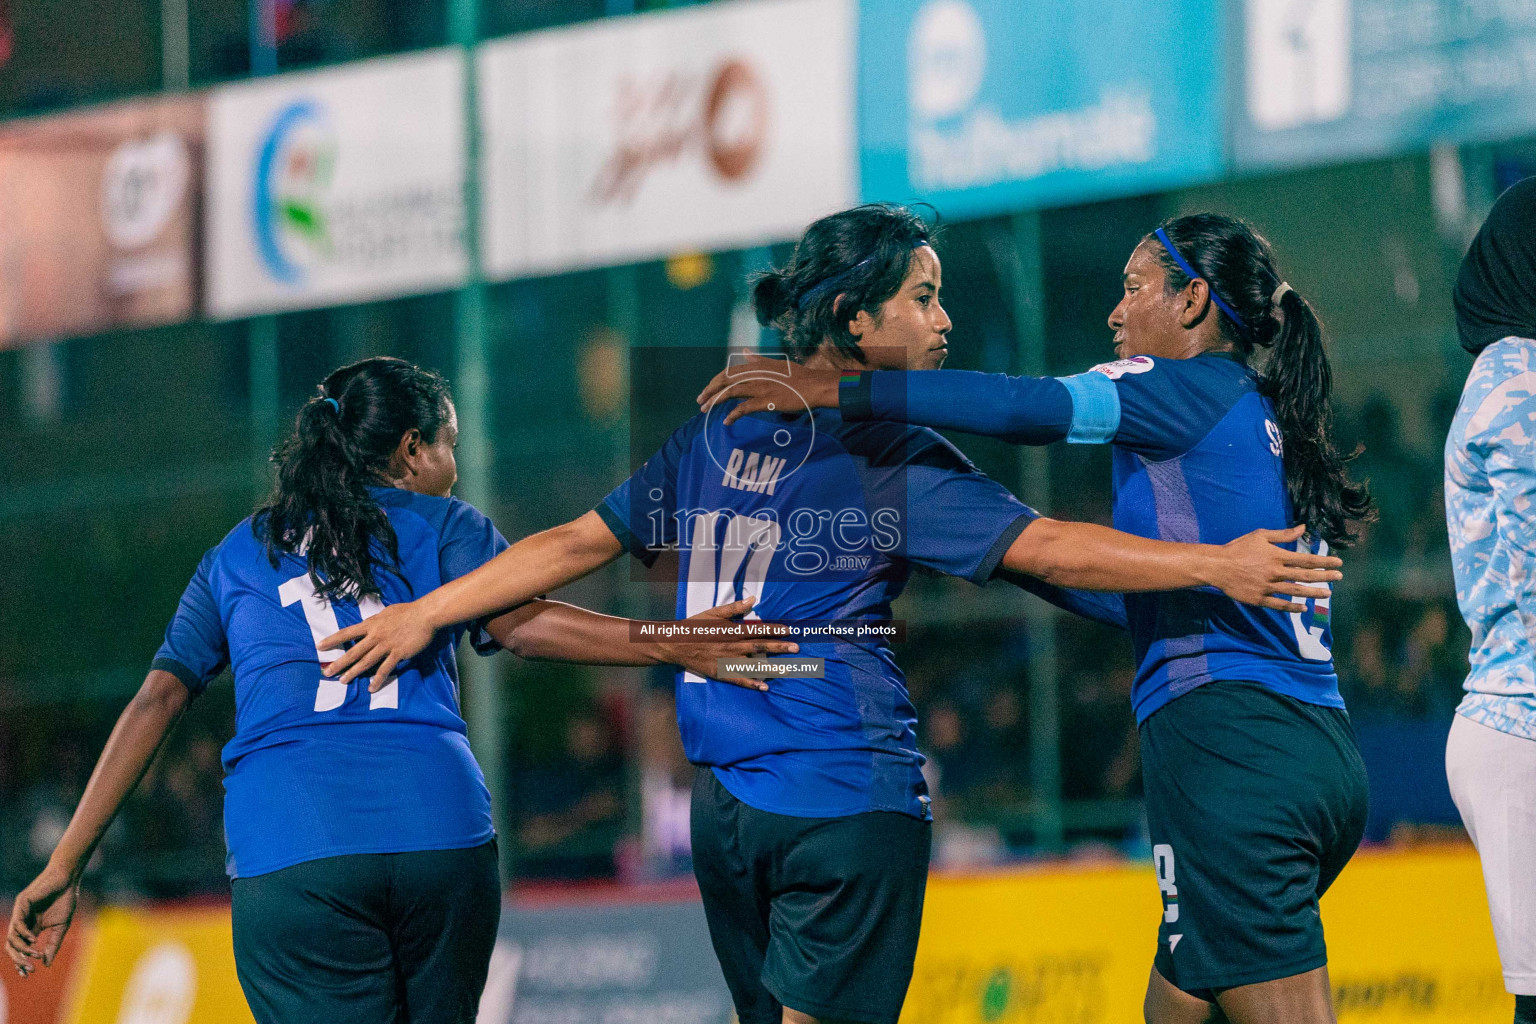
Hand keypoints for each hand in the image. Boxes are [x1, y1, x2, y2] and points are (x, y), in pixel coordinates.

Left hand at [7, 864, 76, 975]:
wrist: (68, 879)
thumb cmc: (66, 900)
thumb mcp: (61, 927)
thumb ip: (53, 944)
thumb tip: (45, 964)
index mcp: (32, 928)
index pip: (21, 949)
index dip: (22, 962)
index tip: (28, 974)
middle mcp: (23, 922)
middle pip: (12, 946)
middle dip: (18, 960)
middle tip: (29, 968)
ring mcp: (20, 913)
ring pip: (11, 937)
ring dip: (21, 949)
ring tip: (33, 954)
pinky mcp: (21, 904)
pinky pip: (17, 924)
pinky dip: (23, 934)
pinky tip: (34, 939)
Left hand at [319, 600, 436, 690]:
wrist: (425, 615)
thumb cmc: (407, 611)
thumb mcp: (386, 612)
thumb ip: (375, 620)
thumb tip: (367, 624)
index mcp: (371, 624)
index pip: (347, 633)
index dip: (332, 640)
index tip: (320, 646)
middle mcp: (375, 636)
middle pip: (353, 651)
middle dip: (339, 663)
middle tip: (326, 673)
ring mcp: (386, 645)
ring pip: (366, 662)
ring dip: (353, 672)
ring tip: (343, 681)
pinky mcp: (398, 653)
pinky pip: (385, 669)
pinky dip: (377, 679)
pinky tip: (371, 688)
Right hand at [655, 597, 798, 690]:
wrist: (675, 644)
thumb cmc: (695, 626)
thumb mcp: (714, 613)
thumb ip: (735, 608)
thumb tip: (753, 599)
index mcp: (732, 630)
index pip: (758, 629)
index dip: (775, 630)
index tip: (789, 630)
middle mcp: (732, 646)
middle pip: (760, 647)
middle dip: (779, 647)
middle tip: (796, 648)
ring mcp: (726, 661)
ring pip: (753, 664)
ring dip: (772, 667)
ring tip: (788, 669)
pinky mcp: (720, 672)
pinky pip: (738, 679)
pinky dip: (752, 683)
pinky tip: (765, 686)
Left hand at [695, 356, 841, 425]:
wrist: (813, 386)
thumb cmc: (797, 376)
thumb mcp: (775, 364)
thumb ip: (757, 360)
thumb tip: (744, 352)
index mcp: (755, 365)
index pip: (728, 372)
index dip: (715, 380)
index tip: (708, 388)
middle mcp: (754, 375)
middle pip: (724, 381)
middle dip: (709, 390)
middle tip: (700, 401)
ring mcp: (759, 388)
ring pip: (729, 393)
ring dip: (714, 401)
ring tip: (704, 410)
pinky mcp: (765, 401)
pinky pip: (743, 409)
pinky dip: (732, 415)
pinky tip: (726, 421)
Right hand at [1210, 525, 1341, 611]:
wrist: (1217, 566)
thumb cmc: (1238, 548)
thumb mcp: (1260, 536)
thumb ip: (1283, 535)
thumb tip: (1303, 528)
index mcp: (1276, 556)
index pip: (1305, 560)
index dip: (1324, 561)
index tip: (1338, 562)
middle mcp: (1275, 572)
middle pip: (1305, 576)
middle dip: (1324, 576)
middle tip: (1339, 577)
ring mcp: (1268, 587)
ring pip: (1295, 591)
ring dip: (1313, 592)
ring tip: (1328, 594)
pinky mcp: (1259, 599)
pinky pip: (1279, 605)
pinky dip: (1292, 607)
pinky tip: (1303, 608)